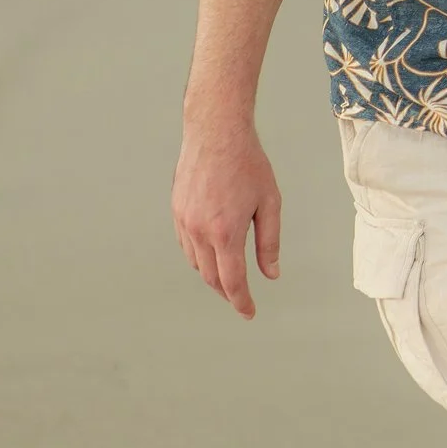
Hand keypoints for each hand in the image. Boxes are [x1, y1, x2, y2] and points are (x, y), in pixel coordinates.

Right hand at [173, 116, 281, 318]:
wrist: (216, 134)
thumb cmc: (249, 165)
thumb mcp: (269, 202)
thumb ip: (269, 242)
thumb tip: (270, 274)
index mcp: (225, 232)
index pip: (232, 281)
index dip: (241, 301)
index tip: (249, 313)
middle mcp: (199, 232)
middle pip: (211, 277)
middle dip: (227, 292)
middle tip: (242, 298)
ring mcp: (184, 222)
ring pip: (196, 263)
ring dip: (212, 275)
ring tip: (229, 278)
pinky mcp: (176, 212)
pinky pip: (186, 246)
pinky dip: (199, 257)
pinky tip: (212, 255)